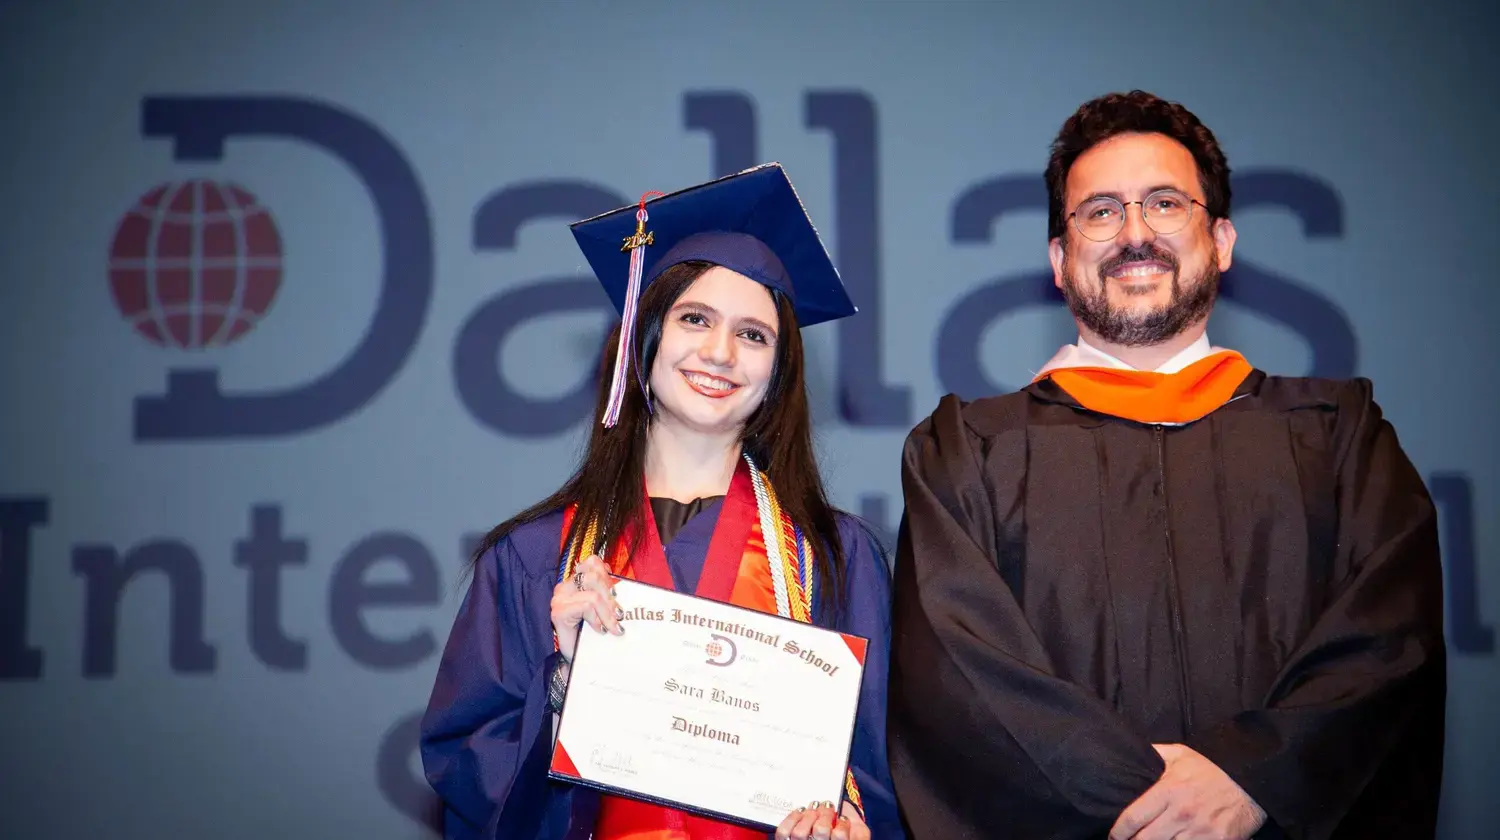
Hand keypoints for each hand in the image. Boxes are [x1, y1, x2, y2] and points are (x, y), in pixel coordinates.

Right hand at [549, 554, 621, 660]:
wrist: (578, 659)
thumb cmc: (591, 633)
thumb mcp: (602, 608)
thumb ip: (606, 593)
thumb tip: (620, 584)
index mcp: (574, 582)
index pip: (592, 562)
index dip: (607, 574)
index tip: (616, 594)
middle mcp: (564, 587)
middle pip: (594, 577)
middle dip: (611, 598)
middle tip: (620, 615)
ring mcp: (559, 599)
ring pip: (592, 595)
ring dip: (607, 613)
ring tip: (613, 627)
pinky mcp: (558, 613)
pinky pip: (586, 607)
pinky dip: (597, 619)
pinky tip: (600, 630)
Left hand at [776, 801, 866, 839]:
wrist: (838, 830)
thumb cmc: (848, 831)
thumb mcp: (860, 832)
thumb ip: (859, 832)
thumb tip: (845, 821)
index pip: (839, 836)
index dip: (841, 826)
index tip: (843, 817)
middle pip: (821, 831)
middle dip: (825, 815)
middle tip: (828, 806)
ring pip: (800, 833)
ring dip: (809, 815)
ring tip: (814, 808)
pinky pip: (784, 832)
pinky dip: (792, 818)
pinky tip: (801, 811)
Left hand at [1109, 744, 1265, 839]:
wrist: (1250, 782)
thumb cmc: (1211, 768)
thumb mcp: (1180, 755)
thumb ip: (1155, 755)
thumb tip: (1133, 753)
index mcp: (1168, 791)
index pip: (1133, 818)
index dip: (1118, 832)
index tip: (1114, 836)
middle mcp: (1181, 814)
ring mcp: (1199, 832)